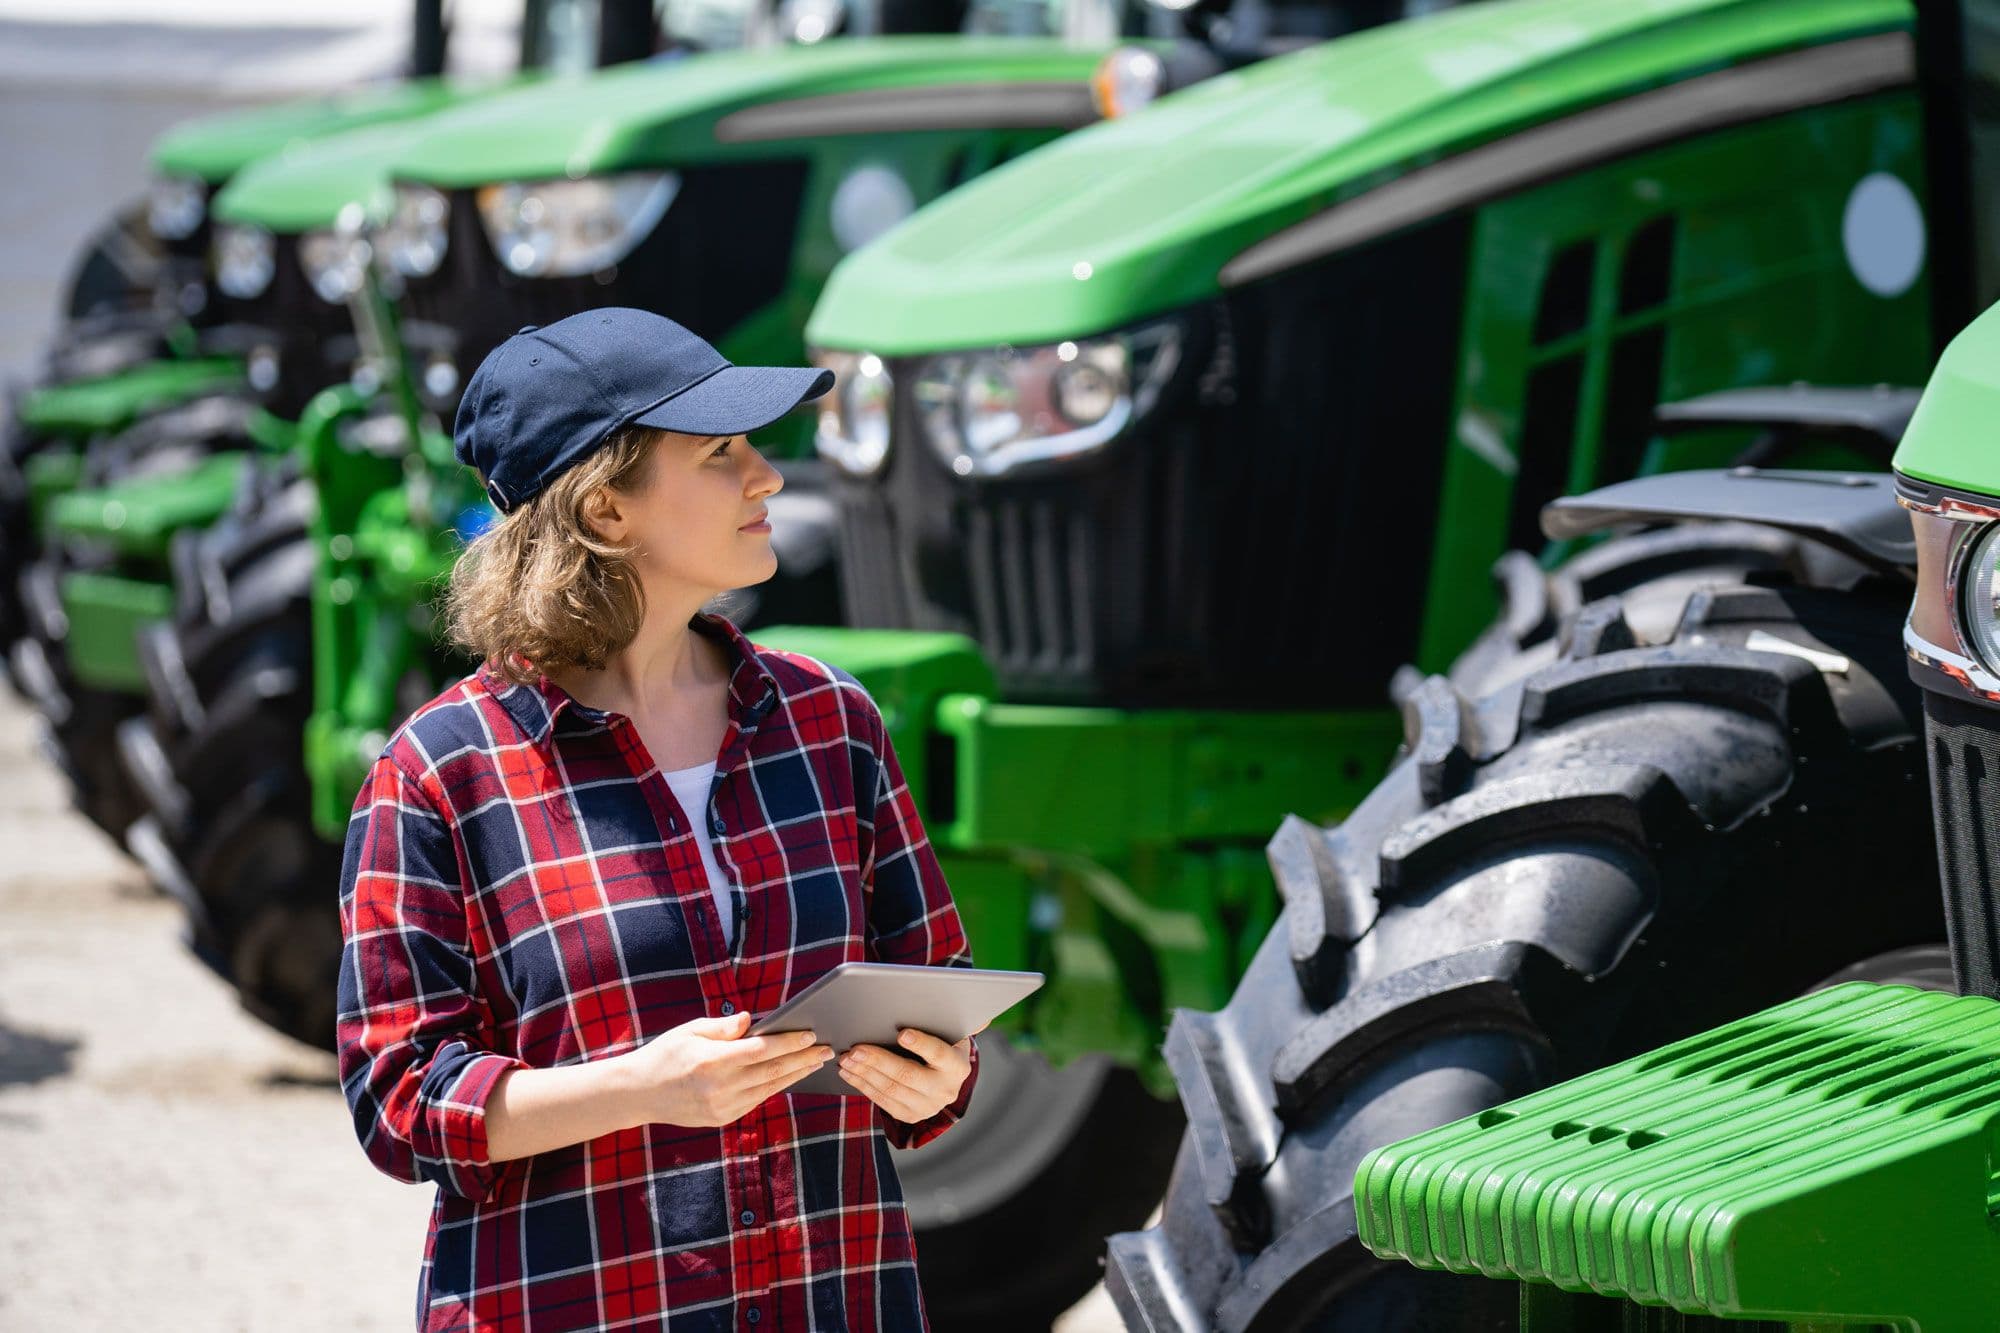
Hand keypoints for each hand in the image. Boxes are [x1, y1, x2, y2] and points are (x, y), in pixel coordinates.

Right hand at [616, 1011, 833, 1128]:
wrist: (638, 1093)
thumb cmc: (665, 1054)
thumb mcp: (689, 1031)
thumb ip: (723, 1027)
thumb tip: (752, 1020)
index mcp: (711, 1061)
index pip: (761, 1050)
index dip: (790, 1042)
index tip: (811, 1034)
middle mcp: (719, 1087)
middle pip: (772, 1071)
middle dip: (803, 1059)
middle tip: (828, 1049)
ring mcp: (721, 1107)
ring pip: (769, 1089)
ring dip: (796, 1074)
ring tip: (817, 1061)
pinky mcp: (722, 1119)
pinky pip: (757, 1101)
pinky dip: (777, 1087)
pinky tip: (791, 1076)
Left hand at [837, 1028, 973, 1122]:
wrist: (946, 1078)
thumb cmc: (942, 1046)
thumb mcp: (945, 1035)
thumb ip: (934, 1024)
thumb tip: (909, 1013)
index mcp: (957, 1066)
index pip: (938, 1053)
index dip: (921, 1043)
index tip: (902, 1033)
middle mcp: (945, 1090)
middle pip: (908, 1074)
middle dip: (878, 1061)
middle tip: (856, 1049)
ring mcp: (928, 1106)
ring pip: (891, 1090)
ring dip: (864, 1074)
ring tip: (847, 1059)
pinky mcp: (911, 1115)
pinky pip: (882, 1102)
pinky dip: (863, 1086)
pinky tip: (850, 1073)